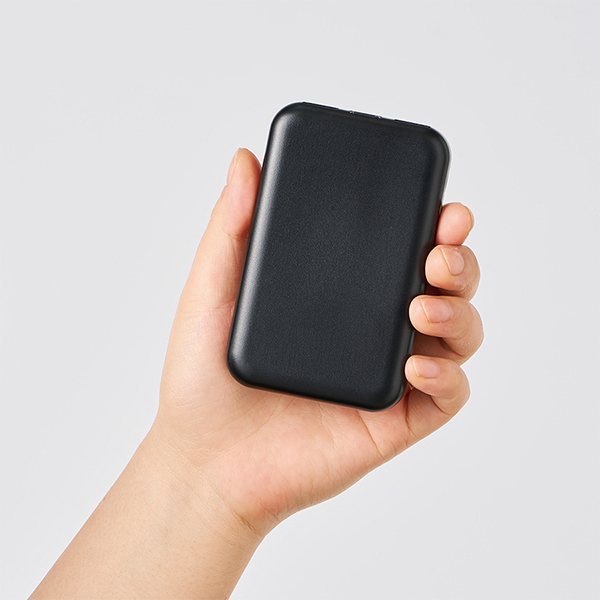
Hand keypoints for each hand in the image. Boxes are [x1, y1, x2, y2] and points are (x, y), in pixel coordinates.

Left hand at [156, 148, 482, 536]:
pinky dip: (447, 375)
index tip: (439, 205)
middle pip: (443, 286)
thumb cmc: (204, 380)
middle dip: (459, 262)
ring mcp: (386, 375)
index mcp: (340, 296)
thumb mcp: (213, 291)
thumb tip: (244, 160)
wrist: (203, 460)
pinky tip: (416, 363)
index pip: (399, 250)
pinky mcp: (394, 420)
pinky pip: (447, 395)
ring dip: (459, 311)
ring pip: (458, 334)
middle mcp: (370, 330)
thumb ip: (233, 228)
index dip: (431, 225)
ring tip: (423, 301)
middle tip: (439, 251)